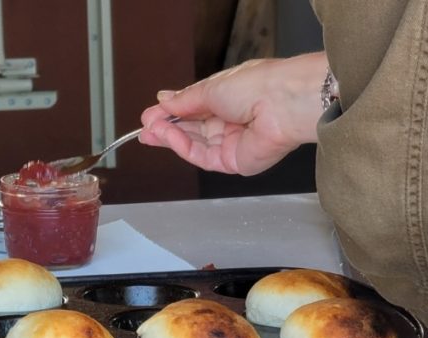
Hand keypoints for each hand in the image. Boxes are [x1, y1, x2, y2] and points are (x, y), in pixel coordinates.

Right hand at [139, 52, 326, 175]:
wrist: (283, 103)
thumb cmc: (258, 85)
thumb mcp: (211, 87)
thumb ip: (185, 100)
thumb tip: (163, 100)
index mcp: (230, 99)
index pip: (195, 109)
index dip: (172, 112)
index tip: (150, 114)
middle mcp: (232, 122)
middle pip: (192, 130)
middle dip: (166, 128)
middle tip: (144, 128)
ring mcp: (233, 144)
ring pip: (194, 145)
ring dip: (170, 137)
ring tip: (150, 131)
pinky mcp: (234, 162)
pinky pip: (202, 157)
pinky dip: (182, 147)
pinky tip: (167, 136)